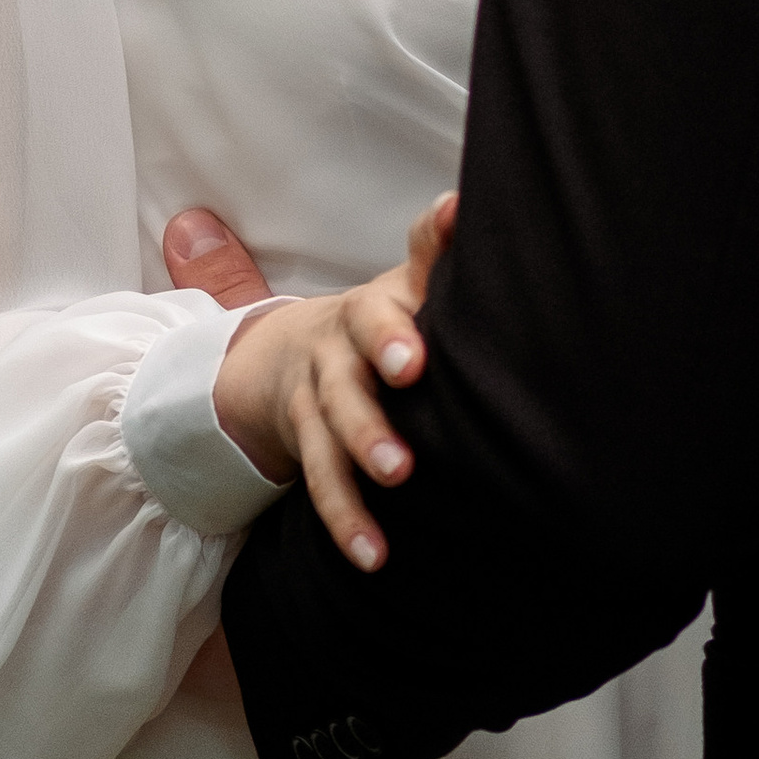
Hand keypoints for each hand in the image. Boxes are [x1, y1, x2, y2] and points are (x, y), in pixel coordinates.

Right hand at [166, 193, 455, 571]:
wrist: (292, 350)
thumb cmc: (384, 317)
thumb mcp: (406, 282)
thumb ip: (435, 248)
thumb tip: (465, 201)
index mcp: (370, 310)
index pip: (377, 313)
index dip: (392, 333)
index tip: (415, 360)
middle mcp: (337, 354)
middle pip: (347, 385)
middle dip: (369, 417)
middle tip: (402, 444)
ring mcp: (316, 401)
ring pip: (327, 438)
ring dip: (354, 475)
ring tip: (392, 494)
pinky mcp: (306, 445)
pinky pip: (321, 484)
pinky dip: (346, 522)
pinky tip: (374, 557)